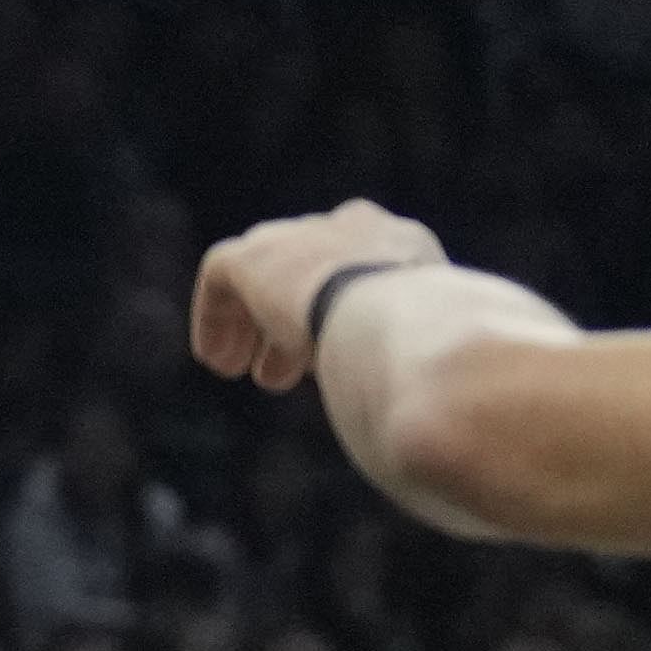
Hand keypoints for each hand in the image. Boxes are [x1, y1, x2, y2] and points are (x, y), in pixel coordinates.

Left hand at [185, 199, 449, 389]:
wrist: (407, 332)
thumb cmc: (435, 366)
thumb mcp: (433, 364)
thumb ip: (414, 370)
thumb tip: (414, 422)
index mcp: (407, 247)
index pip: (363, 269)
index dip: (340, 314)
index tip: (327, 359)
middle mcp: (358, 228)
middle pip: (311, 268)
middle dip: (292, 320)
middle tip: (279, 375)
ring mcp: (305, 236)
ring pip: (264, 271)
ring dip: (253, 323)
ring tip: (245, 372)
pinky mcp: (256, 255)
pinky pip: (223, 273)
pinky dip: (215, 317)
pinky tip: (219, 363)